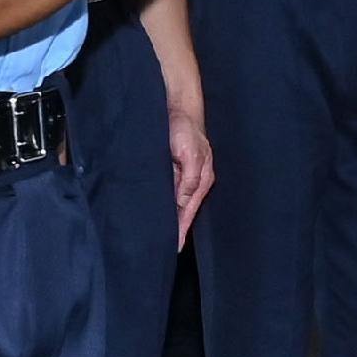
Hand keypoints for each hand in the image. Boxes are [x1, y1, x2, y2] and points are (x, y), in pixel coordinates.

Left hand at [166, 100, 215, 241]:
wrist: (177, 108)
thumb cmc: (185, 129)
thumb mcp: (190, 154)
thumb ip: (188, 179)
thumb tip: (183, 203)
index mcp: (200, 180)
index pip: (188, 211)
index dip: (181, 229)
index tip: (175, 246)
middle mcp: (192, 181)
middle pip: (183, 212)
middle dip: (176, 229)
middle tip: (164, 249)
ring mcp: (182, 177)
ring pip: (175, 204)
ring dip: (169, 219)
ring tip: (159, 238)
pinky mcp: (172, 171)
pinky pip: (168, 193)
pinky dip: (164, 205)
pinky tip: (156, 214)